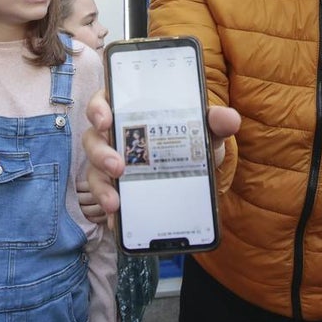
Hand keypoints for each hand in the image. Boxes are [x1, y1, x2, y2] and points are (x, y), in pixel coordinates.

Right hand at [82, 89, 239, 228]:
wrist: (197, 166)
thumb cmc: (191, 135)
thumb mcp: (204, 127)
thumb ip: (215, 120)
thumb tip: (229, 118)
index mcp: (128, 108)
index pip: (103, 100)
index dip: (98, 108)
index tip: (105, 120)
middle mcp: (113, 133)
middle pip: (93, 138)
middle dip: (101, 154)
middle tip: (117, 167)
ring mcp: (110, 161)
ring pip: (93, 170)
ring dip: (101, 187)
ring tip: (115, 203)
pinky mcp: (115, 187)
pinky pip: (106, 196)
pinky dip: (109, 211)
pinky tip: (118, 221)